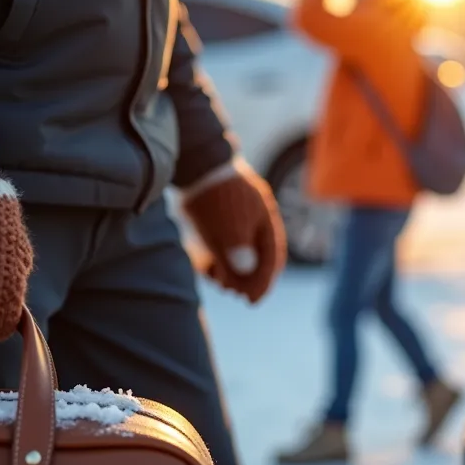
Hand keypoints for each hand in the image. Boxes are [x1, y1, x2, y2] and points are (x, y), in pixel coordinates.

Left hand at [182, 159, 284, 303]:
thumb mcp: (229, 224)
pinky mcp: (214, 219)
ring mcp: (233, 219)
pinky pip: (219, 246)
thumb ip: (238, 250)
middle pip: (255, 259)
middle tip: (234, 294)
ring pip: (235, 255)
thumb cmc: (216, 194)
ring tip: (218, 282)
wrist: (193, 163)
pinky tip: (203, 266)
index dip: (263, 282)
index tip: (252, 302)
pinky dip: (214, 260)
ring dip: (229, 272)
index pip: (271, 258)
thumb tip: (245, 276)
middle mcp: (252, 221)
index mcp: (265, 220)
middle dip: (245, 280)